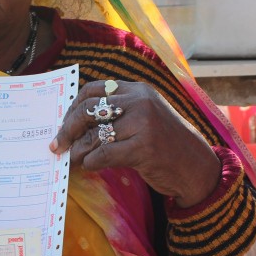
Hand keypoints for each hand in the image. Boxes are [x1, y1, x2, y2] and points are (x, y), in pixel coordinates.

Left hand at [51, 80, 219, 207]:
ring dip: (79, 150)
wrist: (197, 166)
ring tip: (73, 159)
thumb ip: (118, 113)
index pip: (95, 89)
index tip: (65, 121)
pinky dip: (91, 162)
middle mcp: (140, 102)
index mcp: (138, 91)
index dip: (74, 106)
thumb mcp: (145, 117)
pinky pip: (104, 154)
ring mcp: (143, 124)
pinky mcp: (143, 148)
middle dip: (68, 128)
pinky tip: (90, 166)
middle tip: (58, 144)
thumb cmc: (166, 144)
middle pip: (89, 109)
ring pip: (95, 134)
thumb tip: (76, 124)